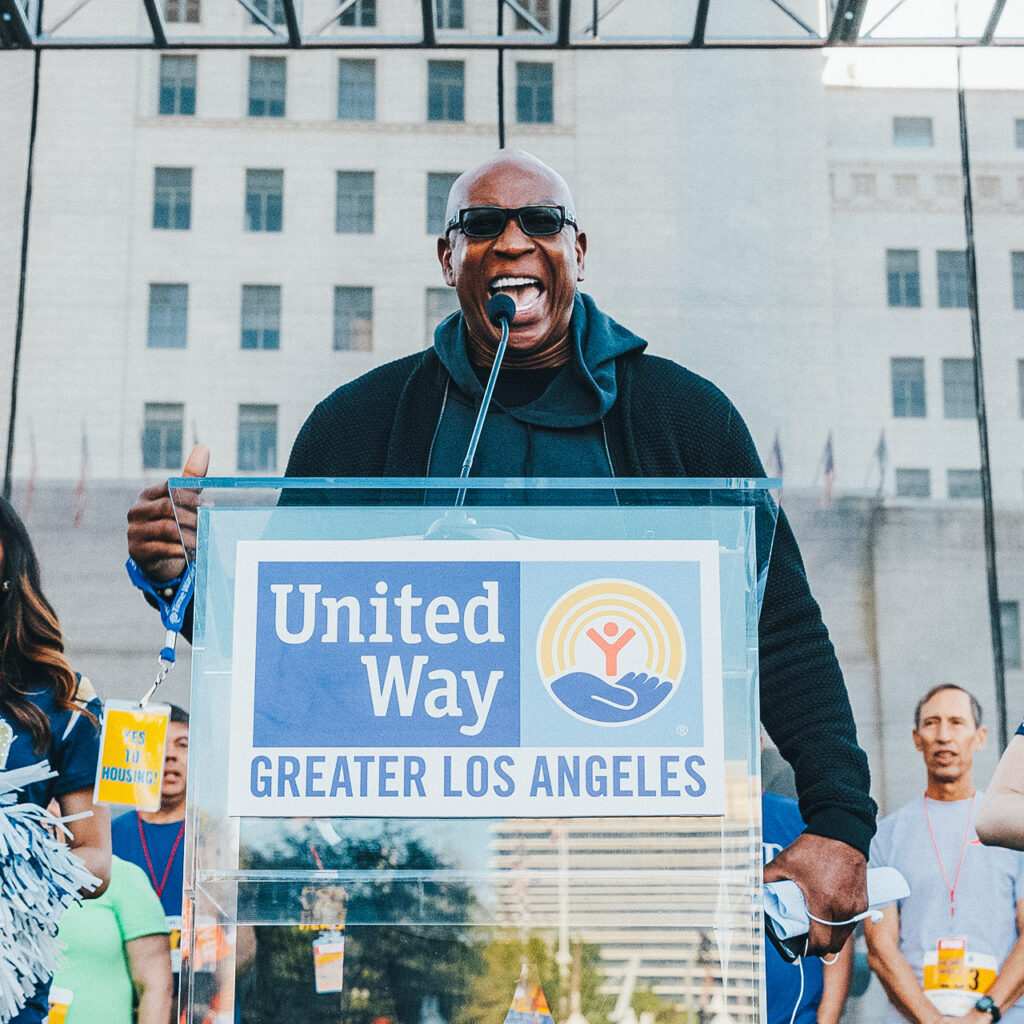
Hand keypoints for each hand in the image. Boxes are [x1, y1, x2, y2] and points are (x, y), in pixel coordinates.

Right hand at [126, 445, 208, 582]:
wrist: (159, 558)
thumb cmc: (173, 523)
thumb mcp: (182, 501)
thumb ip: (191, 478)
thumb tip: (203, 448)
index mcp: (147, 495)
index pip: (170, 488)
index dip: (191, 496)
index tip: (209, 503)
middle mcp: (136, 511)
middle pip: (168, 508)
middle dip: (192, 515)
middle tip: (209, 522)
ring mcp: (134, 531)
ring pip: (166, 529)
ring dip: (189, 534)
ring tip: (204, 538)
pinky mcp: (137, 550)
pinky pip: (162, 548)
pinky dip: (180, 549)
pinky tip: (192, 552)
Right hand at [549, 671, 671, 721]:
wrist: (548, 683)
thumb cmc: (567, 686)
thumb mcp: (589, 688)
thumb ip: (612, 695)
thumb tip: (636, 702)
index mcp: (609, 711)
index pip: (639, 705)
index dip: (655, 695)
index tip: (665, 684)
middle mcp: (608, 707)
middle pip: (637, 701)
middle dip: (652, 692)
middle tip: (664, 681)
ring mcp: (602, 699)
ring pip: (627, 695)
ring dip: (642, 688)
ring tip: (652, 678)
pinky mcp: (595, 691)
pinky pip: (616, 689)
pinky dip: (628, 683)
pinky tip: (635, 676)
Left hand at [763, 832, 866, 955]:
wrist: (841, 832)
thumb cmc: (813, 848)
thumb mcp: (784, 862)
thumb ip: (766, 878)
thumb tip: (754, 891)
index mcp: (823, 903)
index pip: (819, 942)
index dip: (807, 949)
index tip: (798, 945)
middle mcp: (843, 909)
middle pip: (833, 946)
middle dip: (818, 947)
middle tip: (806, 939)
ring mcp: (856, 907)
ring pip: (844, 937)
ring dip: (831, 937)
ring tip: (816, 929)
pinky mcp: (863, 902)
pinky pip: (852, 924)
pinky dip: (841, 926)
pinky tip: (828, 917)